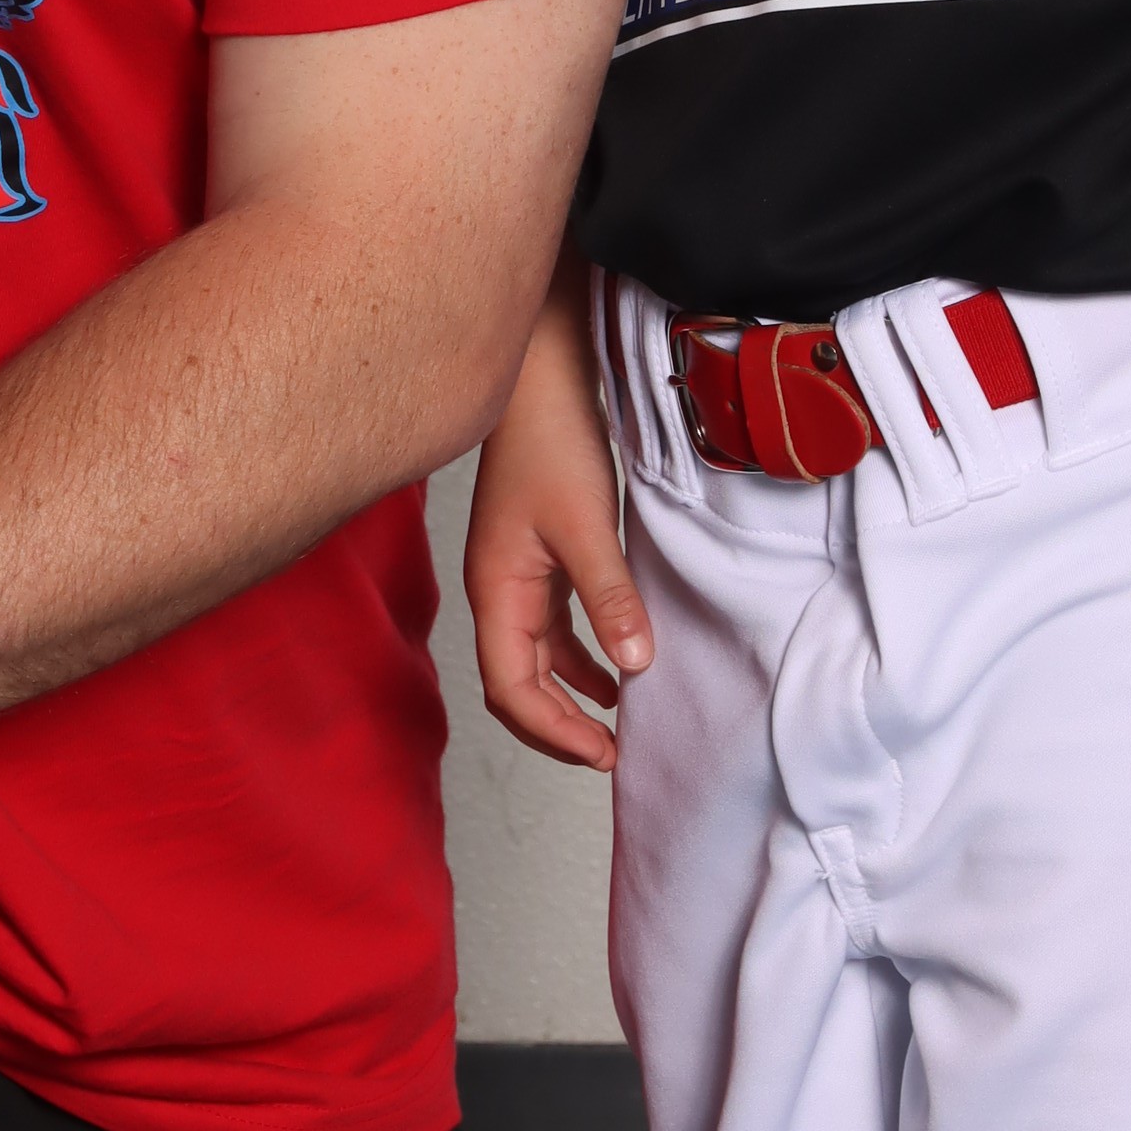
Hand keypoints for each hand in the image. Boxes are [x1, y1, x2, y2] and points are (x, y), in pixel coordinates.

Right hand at [464, 280, 648, 769]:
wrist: (540, 375)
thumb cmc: (549, 439)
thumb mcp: (586, 523)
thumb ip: (609, 598)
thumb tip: (634, 666)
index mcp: (496, 590)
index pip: (511, 689)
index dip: (553, 732)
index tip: (603, 754)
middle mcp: (498, 590)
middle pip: (516, 685)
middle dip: (557, 728)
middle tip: (609, 755)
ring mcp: (514, 575)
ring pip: (535, 660)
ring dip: (569, 697)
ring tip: (615, 726)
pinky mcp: (536, 557)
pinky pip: (552, 629)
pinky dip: (579, 658)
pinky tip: (613, 670)